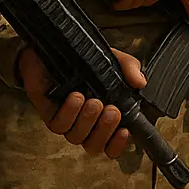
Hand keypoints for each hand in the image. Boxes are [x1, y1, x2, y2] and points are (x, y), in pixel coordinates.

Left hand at [18, 47, 146, 159]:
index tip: (124, 132)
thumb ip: (129, 68)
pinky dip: (70, 113)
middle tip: (112, 111)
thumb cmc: (85, 57)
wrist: (56, 43)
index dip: (117, 145)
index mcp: (102, 116)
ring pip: (76, 137)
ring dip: (88, 121)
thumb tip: (140, 82)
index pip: (109, 144)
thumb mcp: (113, 59)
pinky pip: (58, 124)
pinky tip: (76, 98)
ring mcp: (66, 118)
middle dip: (105, 131)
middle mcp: (84, 121)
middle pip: (94, 146)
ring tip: (94, 102)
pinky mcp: (48, 112)